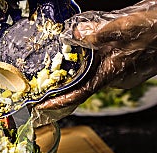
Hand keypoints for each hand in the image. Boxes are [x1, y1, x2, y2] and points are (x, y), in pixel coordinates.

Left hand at [32, 0, 156, 124]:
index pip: (79, 94)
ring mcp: (124, 75)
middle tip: (46, 82)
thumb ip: (98, 32)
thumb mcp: (126, 26)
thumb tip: (75, 34)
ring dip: (80, 70)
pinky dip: (95, 63)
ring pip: (96, 74)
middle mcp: (117, 78)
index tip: (41, 107)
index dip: (59, 102)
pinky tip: (91, 50)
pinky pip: (106, 67)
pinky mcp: (129, 68)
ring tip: (64, 62)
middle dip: (65, 83)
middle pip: (85, 84)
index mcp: (112, 72)